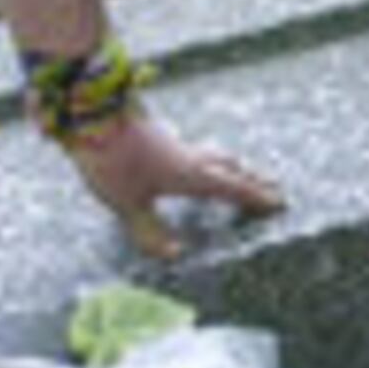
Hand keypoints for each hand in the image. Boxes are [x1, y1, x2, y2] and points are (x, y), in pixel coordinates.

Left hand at [63, 110, 286, 258]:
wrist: (89, 112)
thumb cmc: (110, 159)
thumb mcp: (128, 204)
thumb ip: (150, 230)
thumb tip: (174, 255)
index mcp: (190, 175)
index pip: (232, 188)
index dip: (256, 198)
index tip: (279, 203)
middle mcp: (189, 156)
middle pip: (231, 166)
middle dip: (253, 178)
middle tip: (272, 186)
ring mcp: (173, 142)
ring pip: (213, 154)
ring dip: (231, 165)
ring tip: (239, 172)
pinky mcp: (156, 134)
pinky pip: (192, 149)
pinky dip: (205, 157)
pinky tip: (191, 159)